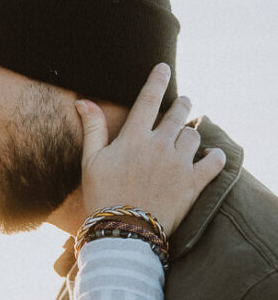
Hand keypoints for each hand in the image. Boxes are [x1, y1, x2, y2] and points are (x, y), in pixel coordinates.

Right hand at [77, 64, 226, 235]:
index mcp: (134, 137)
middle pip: (178, 113)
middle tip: (182, 102)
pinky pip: (213, 163)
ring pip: (193, 136)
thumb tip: (83, 101)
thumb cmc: (102, 196)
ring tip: (188, 135)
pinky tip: (212, 156)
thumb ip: (93, 128)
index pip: (148, 98)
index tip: (163, 67)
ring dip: (191, 132)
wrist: (123, 231)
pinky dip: (215, 157)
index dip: (157, 80)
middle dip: (181, 104)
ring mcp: (179, 164)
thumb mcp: (90, 161)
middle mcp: (159, 145)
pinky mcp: (193, 184)